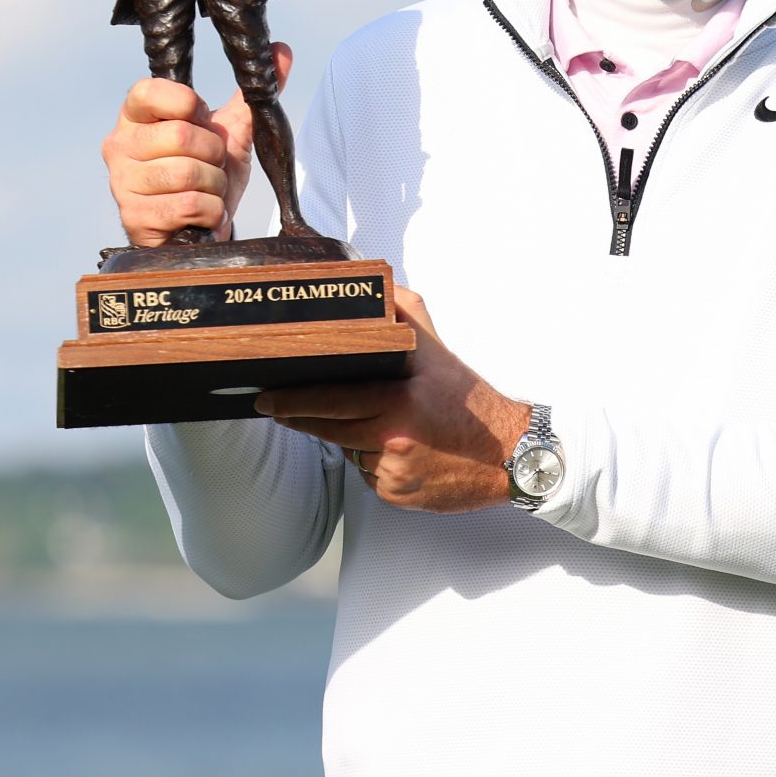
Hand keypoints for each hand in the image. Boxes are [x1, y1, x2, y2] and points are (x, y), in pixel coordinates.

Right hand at [98, 43, 293, 245]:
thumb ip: (251, 94)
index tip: (203, 122)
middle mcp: (119, 145)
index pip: (150, 91)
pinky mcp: (134, 217)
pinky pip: (189, 204)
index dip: (189, 106)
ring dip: (215, 186)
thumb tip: (282, 50)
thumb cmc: (208, 176)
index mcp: (136, 116)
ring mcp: (122, 182)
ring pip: (187, 173)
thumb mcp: (231, 133)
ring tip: (208, 192)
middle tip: (211, 166)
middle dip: (214, 155)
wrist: (201, 231)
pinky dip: (211, 211)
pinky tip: (203, 215)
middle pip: (181, 136)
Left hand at [256, 288, 530, 512]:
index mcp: (399, 399)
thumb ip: (407, 312)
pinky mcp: (395, 494)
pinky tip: (394, 450)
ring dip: (347, 439)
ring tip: (369, 423)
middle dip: (298, 417)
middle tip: (274, 406)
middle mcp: (392, 437)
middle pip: (327, 428)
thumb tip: (376, 282)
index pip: (331, 399)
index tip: (266, 396)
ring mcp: (392, 470)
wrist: (509, 457)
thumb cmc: (472, 403)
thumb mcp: (439, 351)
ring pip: (348, 452)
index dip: (293, 399)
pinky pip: (367, 476)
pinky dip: (372, 462)